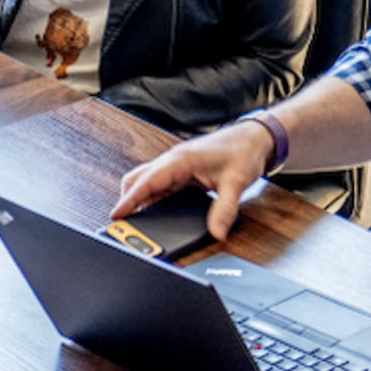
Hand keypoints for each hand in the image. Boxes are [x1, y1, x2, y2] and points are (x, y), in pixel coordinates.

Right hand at [114, 118, 274, 239]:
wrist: (254, 138)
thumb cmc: (243, 152)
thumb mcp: (236, 183)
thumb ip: (225, 209)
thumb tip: (218, 232)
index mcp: (181, 160)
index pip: (147, 181)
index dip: (130, 199)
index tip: (116, 214)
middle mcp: (174, 161)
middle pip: (138, 180)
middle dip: (128, 200)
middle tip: (124, 223)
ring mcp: (176, 166)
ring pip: (146, 182)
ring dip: (139, 199)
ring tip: (134, 221)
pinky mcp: (182, 172)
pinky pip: (159, 185)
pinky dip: (151, 198)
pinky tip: (153, 212)